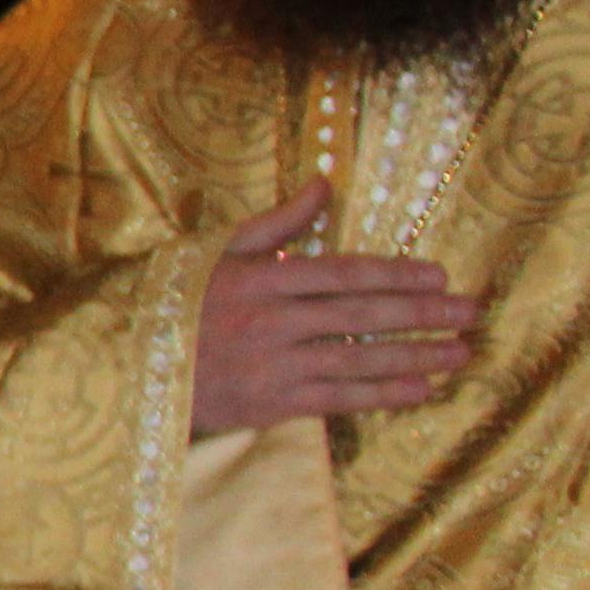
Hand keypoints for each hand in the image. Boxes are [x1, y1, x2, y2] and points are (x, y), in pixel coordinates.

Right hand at [191, 183, 471, 433]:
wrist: (119, 368)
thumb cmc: (169, 304)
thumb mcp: (214, 253)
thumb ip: (276, 222)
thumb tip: (325, 184)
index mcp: (260, 278)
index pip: (343, 274)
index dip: (397, 275)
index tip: (440, 276)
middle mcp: (270, 320)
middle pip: (362, 316)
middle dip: (423, 314)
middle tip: (471, 313)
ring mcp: (271, 365)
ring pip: (359, 359)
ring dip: (416, 356)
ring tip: (460, 353)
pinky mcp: (268, 405)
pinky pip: (338, 399)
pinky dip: (382, 395)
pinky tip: (420, 389)